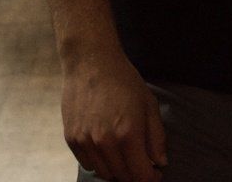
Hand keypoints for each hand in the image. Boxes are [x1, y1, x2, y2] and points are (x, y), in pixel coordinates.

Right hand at [58, 53, 167, 181]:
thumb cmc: (123, 80)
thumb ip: (157, 137)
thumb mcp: (149, 104)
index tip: (155, 173)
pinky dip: (99, 162)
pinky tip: (106, 148)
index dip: (151, 178)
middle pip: (123, 178)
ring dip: (117, 170)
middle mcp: (105, 142)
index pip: (141, 175)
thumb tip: (160, 163)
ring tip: (124, 155)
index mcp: (128, 134)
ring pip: (104, 174)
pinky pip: (87, 164)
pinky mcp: (71, 139)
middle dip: (135, 174)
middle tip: (141, 163)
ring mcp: (85, 141)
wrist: (90, 62)